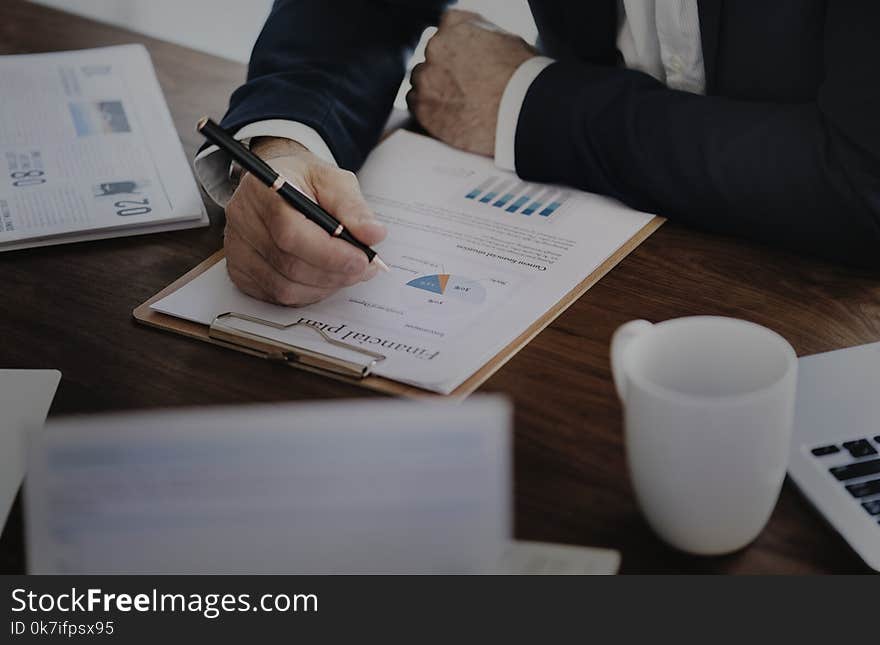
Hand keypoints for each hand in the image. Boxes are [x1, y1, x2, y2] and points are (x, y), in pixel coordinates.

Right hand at [224, 137, 386, 304]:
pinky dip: (309, 293)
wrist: (278, 187)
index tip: (362, 259)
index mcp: (263, 190)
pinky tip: (324, 277)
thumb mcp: (333, 180)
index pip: (291, 233)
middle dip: (335, 272)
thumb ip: (353, 207)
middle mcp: (242, 221)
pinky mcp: (240, 272)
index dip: (329, 253)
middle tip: (364, 267)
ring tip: (347, 270)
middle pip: (289, 264)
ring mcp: (237, 250)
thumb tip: (373, 234)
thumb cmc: (304, 182)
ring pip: (285, 287)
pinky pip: (278, 297)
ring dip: (325, 286)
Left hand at [407, 10, 535, 155]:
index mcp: (456, 24)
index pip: (446, 30)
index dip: (458, 51)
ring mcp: (426, 78)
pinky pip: (415, 105)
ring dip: (435, 90)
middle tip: (465, 87)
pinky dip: (429, 110)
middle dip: (445, 71)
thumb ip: (481, 40)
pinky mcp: (423, 108)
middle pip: (432, 57)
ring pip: (421, 81)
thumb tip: (478, 49)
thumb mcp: (507, 42)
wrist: (522, 112)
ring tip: (459, 104)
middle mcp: (436, 47)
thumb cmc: (523, 78)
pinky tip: (449, 116)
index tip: (466, 64)